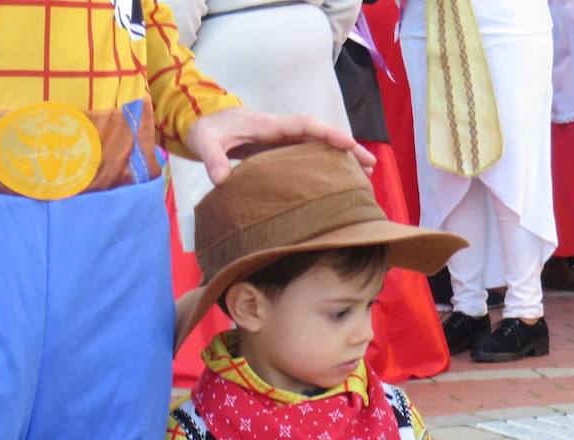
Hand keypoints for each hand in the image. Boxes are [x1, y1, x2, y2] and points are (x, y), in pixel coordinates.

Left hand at [184, 108, 374, 185]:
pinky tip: (336, 182)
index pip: (305, 126)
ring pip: (318, 147)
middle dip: (347, 148)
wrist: (202, 122)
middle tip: (371, 166)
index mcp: (269, 125)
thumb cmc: (206, 130)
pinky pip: (308, 156)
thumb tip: (221, 181)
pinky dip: (324, 166)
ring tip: (364, 177)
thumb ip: (212, 159)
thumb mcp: (205, 143)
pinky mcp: (279, 151)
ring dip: (341, 159)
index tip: (349, 145)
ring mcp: (282, 141)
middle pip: (321, 137)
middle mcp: (281, 130)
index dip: (328, 134)